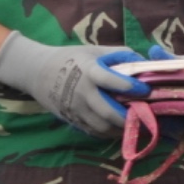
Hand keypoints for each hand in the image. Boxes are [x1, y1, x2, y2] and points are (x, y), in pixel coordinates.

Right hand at [0, 32, 145, 138]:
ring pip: (102, 127)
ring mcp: (75, 109)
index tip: (145, 90)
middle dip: (130, 117)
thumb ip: (121, 55)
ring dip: (122, 128)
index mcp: (89, 71)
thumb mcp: (95, 51)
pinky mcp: (72, 120)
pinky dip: (110, 132)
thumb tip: (146, 63)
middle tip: (147, 115)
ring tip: (137, 123)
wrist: (36, 71)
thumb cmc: (71, 58)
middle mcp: (82, 92)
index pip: (110, 80)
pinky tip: (121, 127)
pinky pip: (94, 132)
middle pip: (108, 112)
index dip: (129, 86)